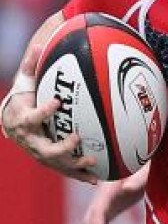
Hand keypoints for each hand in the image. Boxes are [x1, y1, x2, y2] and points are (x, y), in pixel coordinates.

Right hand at [3, 44, 96, 183]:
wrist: (13, 117)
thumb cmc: (24, 95)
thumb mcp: (25, 79)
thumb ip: (32, 64)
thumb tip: (40, 45)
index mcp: (20, 119)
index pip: (29, 117)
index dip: (42, 111)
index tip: (56, 101)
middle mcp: (28, 140)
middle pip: (42, 148)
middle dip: (60, 146)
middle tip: (77, 138)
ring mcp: (37, 153)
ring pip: (55, 163)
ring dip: (73, 164)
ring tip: (93, 161)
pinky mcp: (48, 160)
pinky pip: (63, 169)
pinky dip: (78, 175)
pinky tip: (97, 178)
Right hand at [81, 165, 148, 223]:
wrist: (143, 158)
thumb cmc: (147, 163)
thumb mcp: (147, 168)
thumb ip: (139, 177)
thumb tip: (128, 188)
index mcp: (111, 186)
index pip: (99, 208)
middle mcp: (103, 194)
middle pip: (91, 217)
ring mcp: (104, 200)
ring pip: (91, 221)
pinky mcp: (109, 205)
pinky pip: (99, 223)